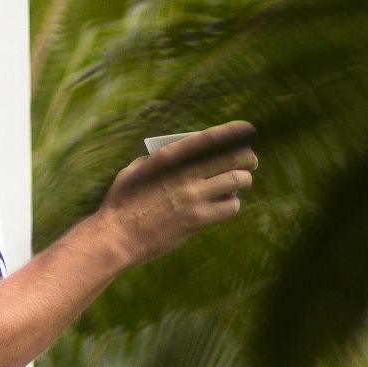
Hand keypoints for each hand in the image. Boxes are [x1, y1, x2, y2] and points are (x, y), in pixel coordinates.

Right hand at [97, 120, 257, 267]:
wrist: (116, 237)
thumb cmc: (121, 203)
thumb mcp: (135, 170)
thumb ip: (157, 160)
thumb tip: (179, 156)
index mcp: (169, 156)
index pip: (210, 138)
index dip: (234, 131)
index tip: (248, 129)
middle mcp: (185, 173)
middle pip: (233, 158)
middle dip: (248, 158)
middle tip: (250, 162)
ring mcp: (194, 196)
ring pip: (238, 181)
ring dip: (244, 180)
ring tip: (241, 183)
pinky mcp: (198, 219)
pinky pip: (231, 207)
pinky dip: (233, 203)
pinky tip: (226, 204)